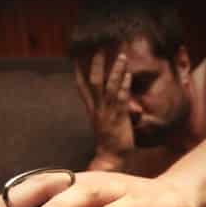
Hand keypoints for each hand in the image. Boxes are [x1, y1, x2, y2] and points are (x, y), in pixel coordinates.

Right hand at [74, 51, 133, 166]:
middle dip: (96, 65)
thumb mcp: (105, 123)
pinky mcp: (119, 117)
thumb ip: (108, 110)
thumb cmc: (111, 141)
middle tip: (100, 49)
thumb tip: (116, 99)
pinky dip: (125, 85)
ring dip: (115, 70)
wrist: (113, 157)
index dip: (79, 73)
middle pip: (94, 83)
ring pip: (109, 87)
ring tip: (122, 56)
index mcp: (92, 110)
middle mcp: (98, 109)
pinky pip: (121, 98)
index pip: (82, 89)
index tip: (76, 58)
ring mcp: (108, 112)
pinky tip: (129, 75)